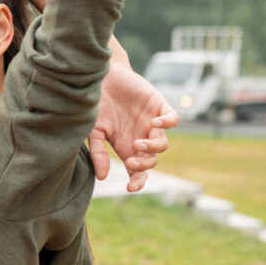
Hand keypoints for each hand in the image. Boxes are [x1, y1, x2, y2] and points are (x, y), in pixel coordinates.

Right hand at [89, 60, 179, 191]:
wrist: (101, 77)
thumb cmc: (95, 105)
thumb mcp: (93, 131)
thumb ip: (98, 153)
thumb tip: (102, 177)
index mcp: (125, 147)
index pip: (137, 170)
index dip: (137, 181)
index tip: (130, 187)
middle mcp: (141, 137)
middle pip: (151, 161)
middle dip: (143, 164)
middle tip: (131, 160)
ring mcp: (151, 122)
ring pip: (162, 145)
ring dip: (152, 149)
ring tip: (138, 144)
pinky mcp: (159, 105)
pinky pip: (172, 120)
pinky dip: (167, 124)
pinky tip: (154, 123)